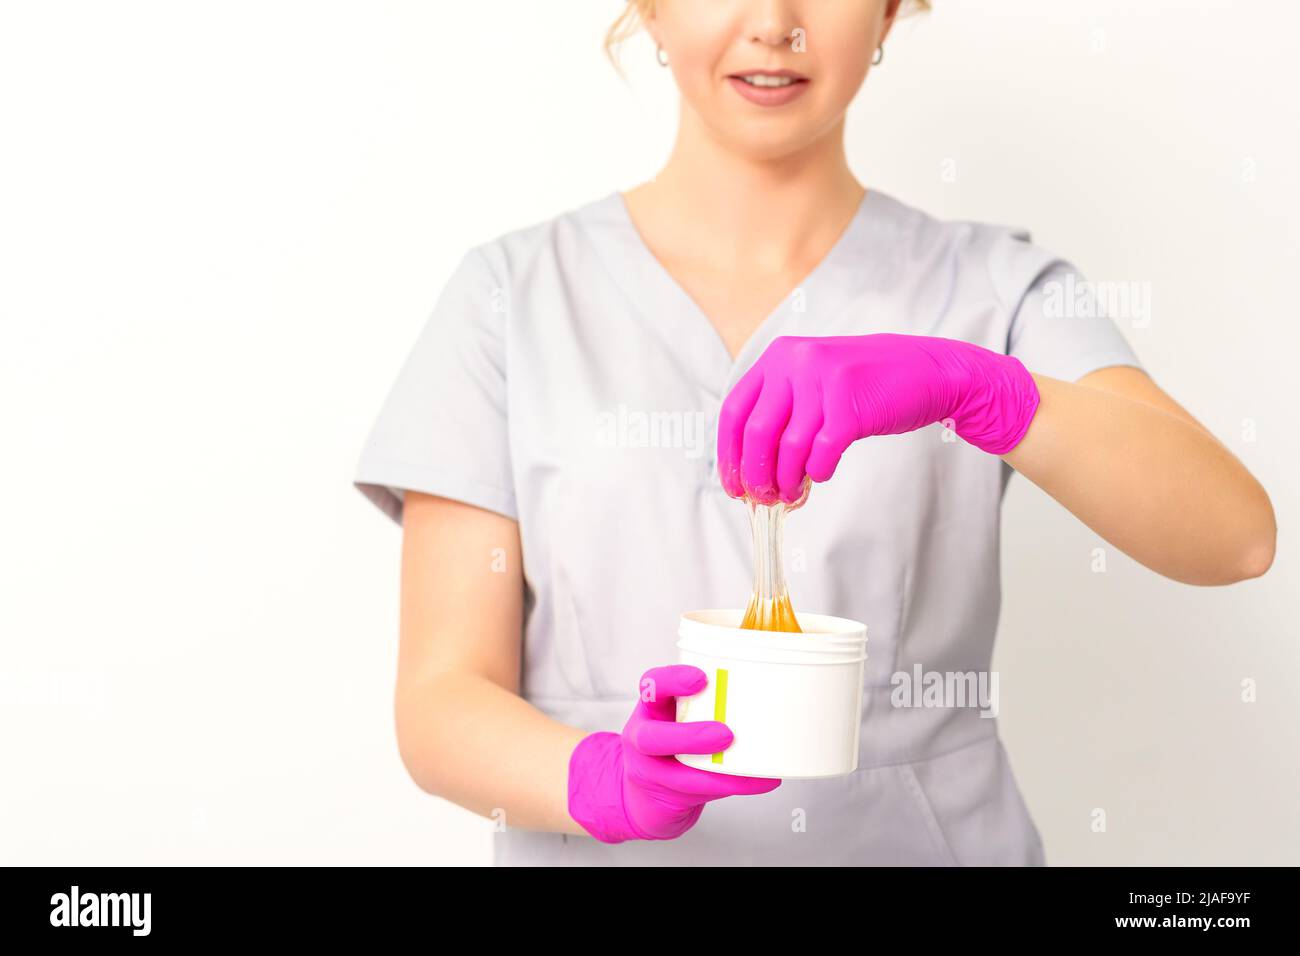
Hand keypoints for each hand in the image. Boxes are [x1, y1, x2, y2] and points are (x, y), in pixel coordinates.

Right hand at [567, 665, 780, 842]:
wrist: (649, 792)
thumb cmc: (673, 742)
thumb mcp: (682, 713)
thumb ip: (711, 701)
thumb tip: (769, 689)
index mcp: (652, 708)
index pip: (652, 686)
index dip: (673, 681)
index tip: (701, 678)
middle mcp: (644, 738)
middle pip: (652, 738)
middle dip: (689, 737)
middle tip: (725, 734)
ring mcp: (652, 772)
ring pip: (675, 775)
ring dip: (714, 772)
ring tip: (746, 766)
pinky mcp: (668, 796)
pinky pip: (699, 794)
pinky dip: (734, 786)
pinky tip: (760, 780)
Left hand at [716, 333, 1039, 503]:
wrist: (927, 371)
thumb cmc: (865, 385)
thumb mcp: (814, 380)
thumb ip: (782, 409)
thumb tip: (748, 467)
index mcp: (779, 356)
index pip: (734, 412)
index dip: (728, 455)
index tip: (733, 486)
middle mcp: (796, 363)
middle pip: (756, 434)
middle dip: (755, 476)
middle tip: (762, 499)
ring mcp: (824, 382)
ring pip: (788, 449)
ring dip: (786, 481)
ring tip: (792, 495)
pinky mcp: (851, 407)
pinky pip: (822, 455)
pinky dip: (817, 473)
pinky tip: (820, 476)